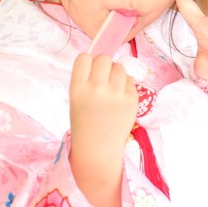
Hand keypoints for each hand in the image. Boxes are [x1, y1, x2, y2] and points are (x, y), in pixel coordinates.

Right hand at [68, 53, 137, 206]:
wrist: (97, 149)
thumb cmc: (84, 123)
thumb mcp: (76, 99)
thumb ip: (86, 80)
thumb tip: (103, 59)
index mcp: (78, 88)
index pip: (84, 57)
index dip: (88, 62)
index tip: (89, 71)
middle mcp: (96, 88)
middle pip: (103, 59)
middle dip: (103, 65)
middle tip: (102, 79)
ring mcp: (116, 94)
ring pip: (119, 67)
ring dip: (116, 74)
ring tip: (112, 89)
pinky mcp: (131, 100)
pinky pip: (129, 81)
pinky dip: (125, 86)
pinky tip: (119, 100)